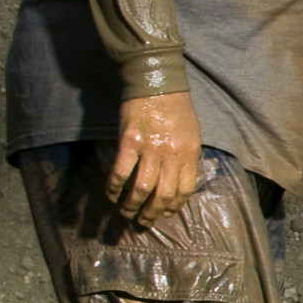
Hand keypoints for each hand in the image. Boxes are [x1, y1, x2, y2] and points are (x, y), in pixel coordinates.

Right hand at [109, 91, 201, 226]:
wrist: (157, 80)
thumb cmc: (176, 107)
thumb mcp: (192, 133)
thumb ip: (186, 157)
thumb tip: (178, 181)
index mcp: (189, 153)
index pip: (184, 191)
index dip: (173, 207)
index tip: (165, 214)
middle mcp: (172, 154)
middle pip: (164, 195)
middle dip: (152, 214)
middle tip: (143, 222)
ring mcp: (151, 148)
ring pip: (142, 188)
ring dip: (133, 205)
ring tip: (126, 213)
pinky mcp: (130, 141)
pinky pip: (121, 171)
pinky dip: (114, 187)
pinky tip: (111, 194)